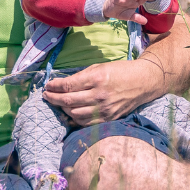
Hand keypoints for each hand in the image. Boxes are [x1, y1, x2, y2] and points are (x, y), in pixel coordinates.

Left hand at [42, 57, 161, 123]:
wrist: (143, 82)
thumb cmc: (121, 71)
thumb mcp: (100, 67)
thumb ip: (81, 76)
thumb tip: (63, 83)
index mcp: (97, 79)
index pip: (68, 85)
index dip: (54, 86)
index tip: (48, 85)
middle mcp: (99, 95)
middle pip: (68, 101)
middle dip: (52, 98)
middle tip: (46, 95)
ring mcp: (104, 109)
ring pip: (74, 114)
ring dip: (62, 109)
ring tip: (58, 103)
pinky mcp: (108, 118)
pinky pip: (85, 122)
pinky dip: (74, 118)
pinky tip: (70, 112)